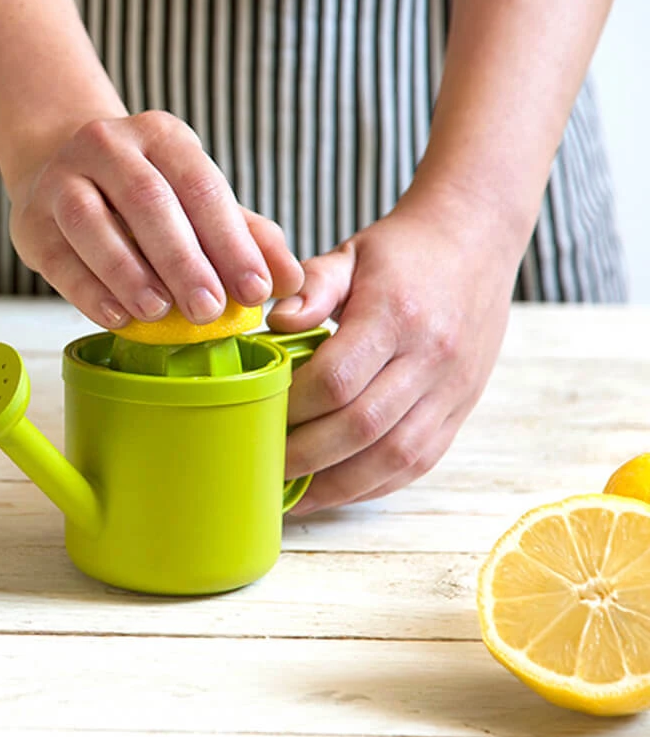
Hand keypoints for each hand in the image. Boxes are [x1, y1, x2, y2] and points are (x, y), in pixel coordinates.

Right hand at [8, 110, 304, 327]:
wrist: (60, 166)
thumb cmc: (145, 194)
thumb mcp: (199, 200)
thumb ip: (248, 236)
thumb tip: (292, 282)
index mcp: (161, 135)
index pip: (202, 186)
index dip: (231, 241)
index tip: (256, 291)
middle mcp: (108, 146)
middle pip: (148, 202)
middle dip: (184, 260)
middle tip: (210, 311)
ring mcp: (62, 179)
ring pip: (93, 223)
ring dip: (130, 272)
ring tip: (161, 313)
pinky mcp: (30, 220)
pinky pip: (60, 257)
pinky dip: (89, 290)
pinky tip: (118, 317)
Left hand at [267, 192, 519, 512]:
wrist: (476, 243)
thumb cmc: (403, 251)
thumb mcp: (350, 254)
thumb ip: (312, 286)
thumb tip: (276, 325)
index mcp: (396, 314)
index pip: (337, 379)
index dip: (294, 406)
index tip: (260, 412)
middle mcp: (430, 357)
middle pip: (361, 426)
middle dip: (306, 456)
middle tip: (264, 463)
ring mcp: (451, 389)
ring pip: (393, 456)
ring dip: (338, 485)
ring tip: (294, 493)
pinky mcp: (460, 409)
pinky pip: (418, 463)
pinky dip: (374, 483)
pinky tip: (336, 487)